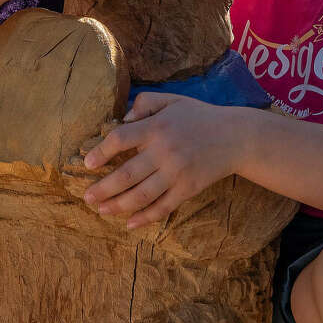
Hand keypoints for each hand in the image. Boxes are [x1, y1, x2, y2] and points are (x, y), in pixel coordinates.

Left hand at [80, 91, 237, 228]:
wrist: (236, 137)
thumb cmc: (199, 116)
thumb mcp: (172, 100)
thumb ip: (144, 103)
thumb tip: (122, 119)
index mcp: (157, 127)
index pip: (120, 139)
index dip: (101, 152)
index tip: (88, 164)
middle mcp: (165, 151)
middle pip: (126, 174)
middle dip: (103, 188)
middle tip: (86, 197)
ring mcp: (177, 173)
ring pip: (140, 195)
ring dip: (117, 205)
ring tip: (101, 210)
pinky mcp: (188, 189)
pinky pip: (162, 207)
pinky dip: (144, 218)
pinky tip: (129, 223)